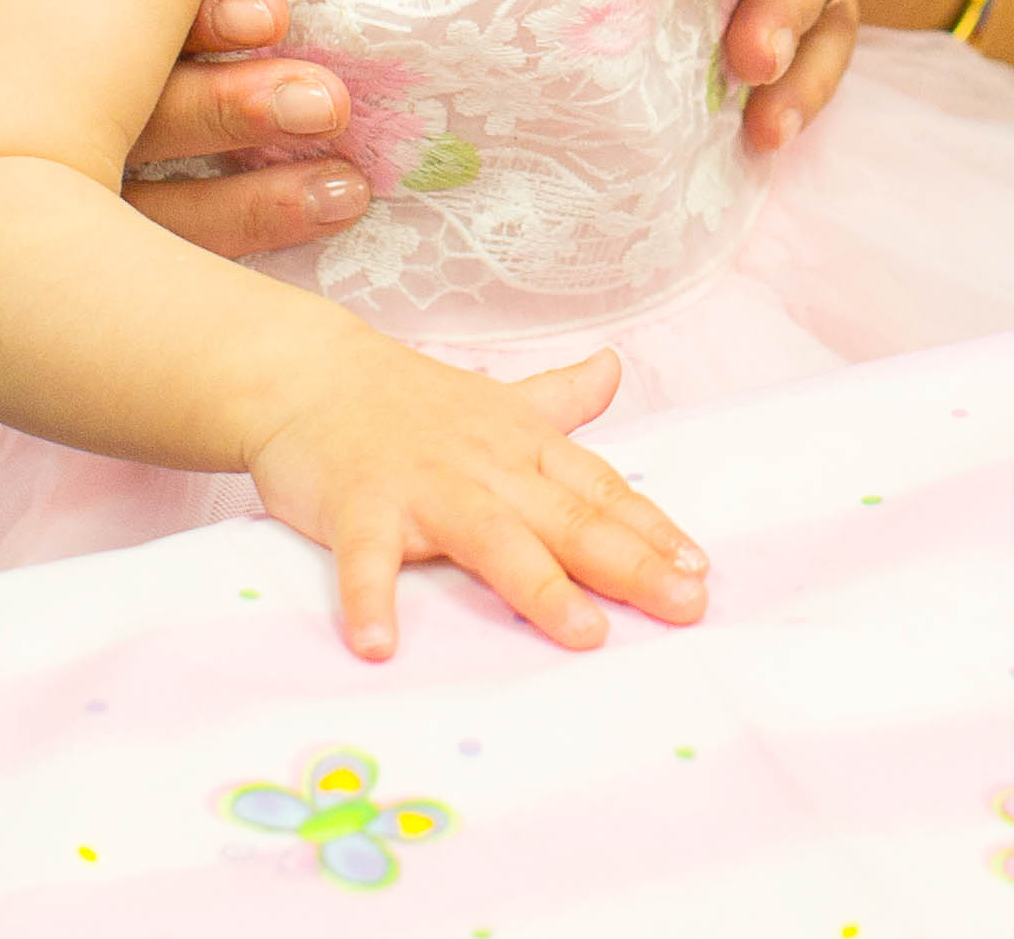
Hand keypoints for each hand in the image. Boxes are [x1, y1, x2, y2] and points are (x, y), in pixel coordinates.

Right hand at [0, 0, 370, 309]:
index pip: (79, 8)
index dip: (177, 10)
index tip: (267, 2)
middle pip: (112, 118)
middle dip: (224, 108)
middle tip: (325, 97)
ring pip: (130, 215)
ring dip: (250, 201)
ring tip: (346, 178)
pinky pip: (112, 278)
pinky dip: (212, 263)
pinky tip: (302, 228)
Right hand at [246, 339, 709, 658]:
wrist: (312, 373)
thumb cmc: (410, 400)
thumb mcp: (499, 399)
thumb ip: (561, 398)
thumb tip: (617, 367)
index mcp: (523, 447)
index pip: (601, 490)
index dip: (653, 530)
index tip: (701, 569)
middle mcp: (487, 467)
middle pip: (569, 519)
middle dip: (632, 563)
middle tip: (686, 605)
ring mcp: (424, 486)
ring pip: (492, 538)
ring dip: (539, 586)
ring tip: (584, 635)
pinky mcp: (358, 505)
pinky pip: (366, 558)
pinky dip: (371, 600)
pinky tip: (380, 647)